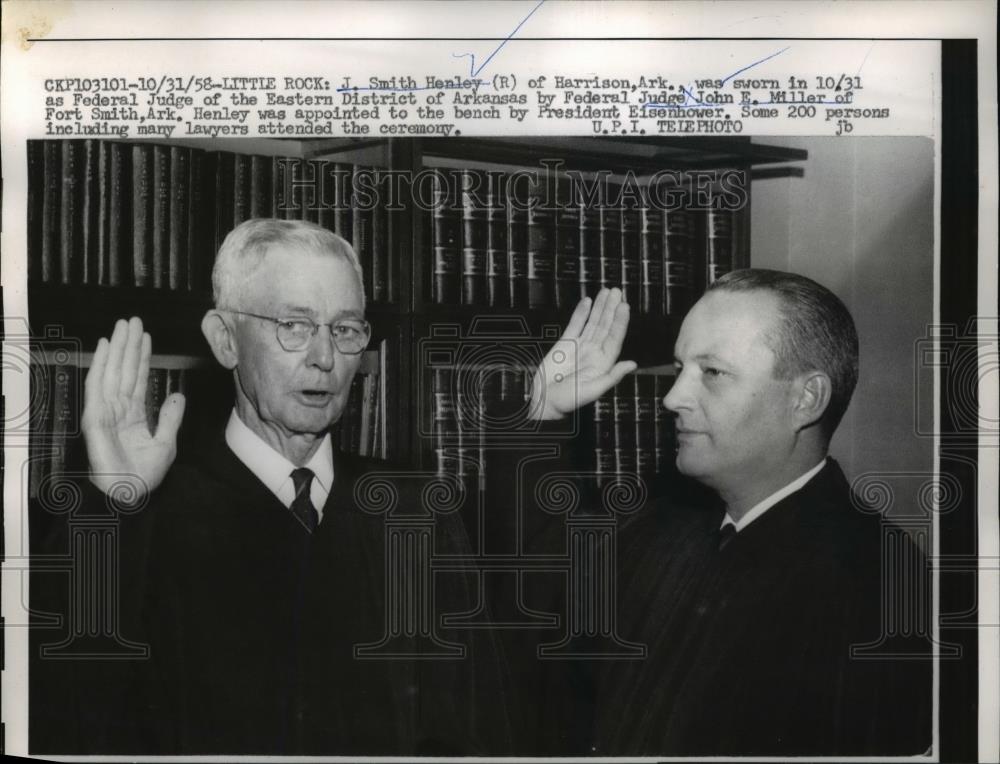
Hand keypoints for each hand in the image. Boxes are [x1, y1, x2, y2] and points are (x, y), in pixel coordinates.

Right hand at [81, 317, 185, 501]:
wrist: (128, 495)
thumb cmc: (144, 475)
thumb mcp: (166, 442)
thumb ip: (171, 417)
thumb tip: (179, 395)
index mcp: (133, 415)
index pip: (138, 379)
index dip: (142, 357)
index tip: (146, 336)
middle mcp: (118, 409)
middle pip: (124, 370)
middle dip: (129, 345)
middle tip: (133, 320)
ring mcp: (105, 411)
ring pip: (112, 372)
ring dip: (117, 347)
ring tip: (123, 325)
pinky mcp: (95, 417)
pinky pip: (97, 386)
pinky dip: (100, 365)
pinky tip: (105, 346)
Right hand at [529, 288, 636, 419]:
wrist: (545, 402)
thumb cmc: (569, 401)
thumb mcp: (593, 390)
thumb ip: (612, 376)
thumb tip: (632, 364)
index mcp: (603, 363)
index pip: (614, 338)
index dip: (620, 322)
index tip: (623, 306)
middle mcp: (594, 352)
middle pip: (605, 326)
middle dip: (611, 309)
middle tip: (617, 292)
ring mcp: (580, 347)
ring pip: (593, 323)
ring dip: (600, 308)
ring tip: (607, 292)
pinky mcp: (565, 344)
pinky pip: (575, 325)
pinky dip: (581, 313)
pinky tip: (587, 302)